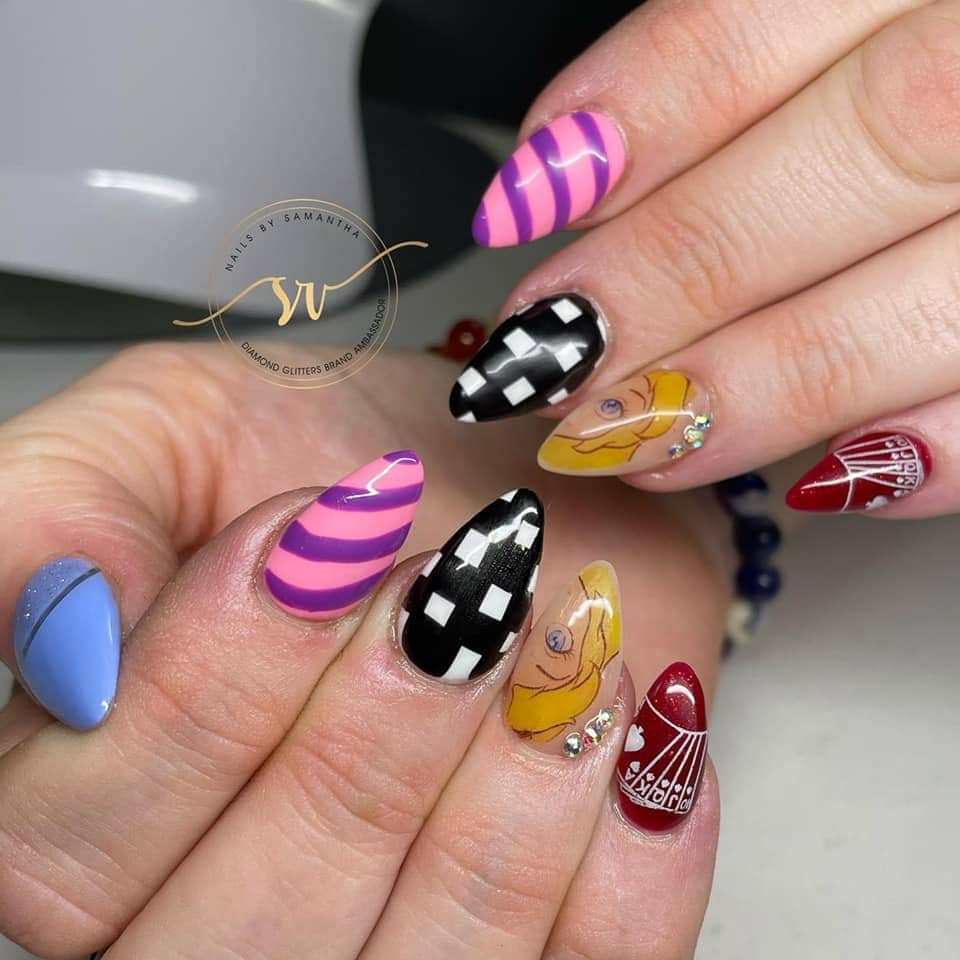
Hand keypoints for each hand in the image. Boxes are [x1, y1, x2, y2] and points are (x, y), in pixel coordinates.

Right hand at [0, 344, 725, 958]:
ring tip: (550, 628)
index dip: (206, 683)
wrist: (507, 484)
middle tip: (456, 574)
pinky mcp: (548, 954)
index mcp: (88, 816)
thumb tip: (55, 617)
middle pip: (254, 934)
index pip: (71, 847)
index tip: (322, 533)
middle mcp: (222, 924)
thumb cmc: (348, 458)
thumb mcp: (173, 429)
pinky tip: (618, 714)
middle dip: (375, 727)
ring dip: (513, 774)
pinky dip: (629, 843)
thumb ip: (66, 502)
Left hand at [451, 0, 959, 516]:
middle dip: (683, 266)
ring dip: (771, 382)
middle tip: (556, 356)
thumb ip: (750, 69)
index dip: (646, 109)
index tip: (526, 199)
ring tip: (633, 440)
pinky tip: (822, 484)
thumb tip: (580, 176)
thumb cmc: (932, 57)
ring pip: (946, 289)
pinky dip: (933, 450)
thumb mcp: (856, 14)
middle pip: (872, 146)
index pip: (779, 7)